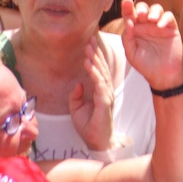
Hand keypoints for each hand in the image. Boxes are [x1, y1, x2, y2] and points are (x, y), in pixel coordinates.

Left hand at [69, 34, 114, 150]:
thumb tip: (78, 83)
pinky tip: (89, 64)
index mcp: (100, 90)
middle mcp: (106, 90)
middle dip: (95, 52)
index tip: (89, 43)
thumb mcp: (76, 109)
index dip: (94, 56)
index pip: (98, 69)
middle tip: (90, 38)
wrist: (98, 143)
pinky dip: (94, 73)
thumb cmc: (89, 127)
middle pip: (101, 67)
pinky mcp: (105, 102)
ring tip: (89, 48)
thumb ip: (75, 96)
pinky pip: (99, 84)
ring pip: (101, 73)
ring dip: (94, 59)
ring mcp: (107, 95)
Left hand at [121, 0, 182, 89]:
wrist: (162, 76)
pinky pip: (169, 17)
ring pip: (157, 9)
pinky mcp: (171, 28)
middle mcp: (146, 25)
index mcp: (135, 29)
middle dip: (141, 8)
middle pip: (143, 8)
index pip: (130, 15)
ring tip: (151, 19)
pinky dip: (165, 18)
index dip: (127, 7)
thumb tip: (128, 22)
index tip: (126, 1)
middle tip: (141, 14)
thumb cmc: (145, 65)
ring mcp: (159, 25)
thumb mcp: (132, 53)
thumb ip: (127, 38)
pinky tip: (160, 26)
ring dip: (153, 11)